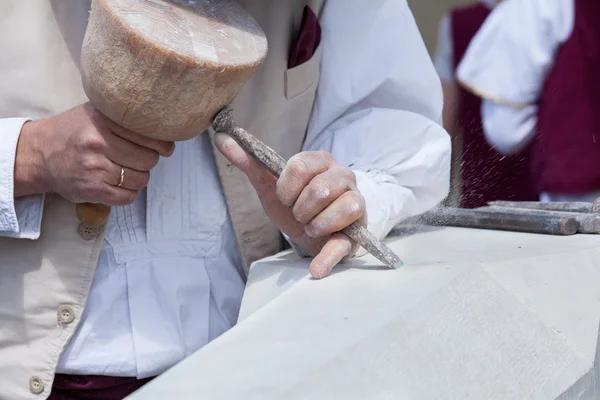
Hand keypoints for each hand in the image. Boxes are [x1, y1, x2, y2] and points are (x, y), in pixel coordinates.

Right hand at [14, 103, 174, 204]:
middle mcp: (98, 143)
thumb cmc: (73, 132)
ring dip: (140, 177)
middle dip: (149, 160)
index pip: (148, 136)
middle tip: (141, 158)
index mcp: (102, 121)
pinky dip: (130, 192)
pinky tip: (121, 184)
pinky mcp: (92, 189)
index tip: (166, 148)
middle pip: (148, 159)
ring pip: (140, 179)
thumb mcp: (95, 113)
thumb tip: (161, 126)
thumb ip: (123, 116)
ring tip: (128, 170)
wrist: (39, 154)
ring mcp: (94, 168)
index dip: (162, 145)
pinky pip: (128, 197)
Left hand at [215, 133, 366, 278]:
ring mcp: (355, 202)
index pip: (299, 167)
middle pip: (317, 190)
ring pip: (337, 210)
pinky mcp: (359, 232)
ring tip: (312, 227)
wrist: (317, 231)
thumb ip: (249, 162)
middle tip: (300, 215)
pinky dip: (326, 258)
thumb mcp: (271, 185)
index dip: (285, 188)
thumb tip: (220, 137)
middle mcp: (344, 176)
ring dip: (313, 226)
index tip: (285, 198)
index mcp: (321, 160)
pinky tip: (315, 269)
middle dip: (300, 209)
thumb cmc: (296, 203)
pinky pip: (344, 243)